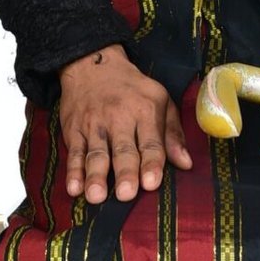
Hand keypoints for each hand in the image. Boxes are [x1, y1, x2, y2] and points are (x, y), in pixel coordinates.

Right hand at [58, 46, 191, 203]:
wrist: (92, 65)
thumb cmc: (132, 89)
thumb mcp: (159, 99)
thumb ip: (172, 133)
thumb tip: (186, 164)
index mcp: (144, 111)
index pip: (151, 141)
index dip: (151, 162)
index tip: (151, 183)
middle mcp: (119, 118)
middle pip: (123, 150)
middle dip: (125, 172)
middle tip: (126, 194)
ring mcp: (94, 124)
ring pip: (96, 153)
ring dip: (96, 175)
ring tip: (97, 196)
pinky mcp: (74, 129)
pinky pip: (74, 152)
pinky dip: (72, 171)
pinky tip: (74, 188)